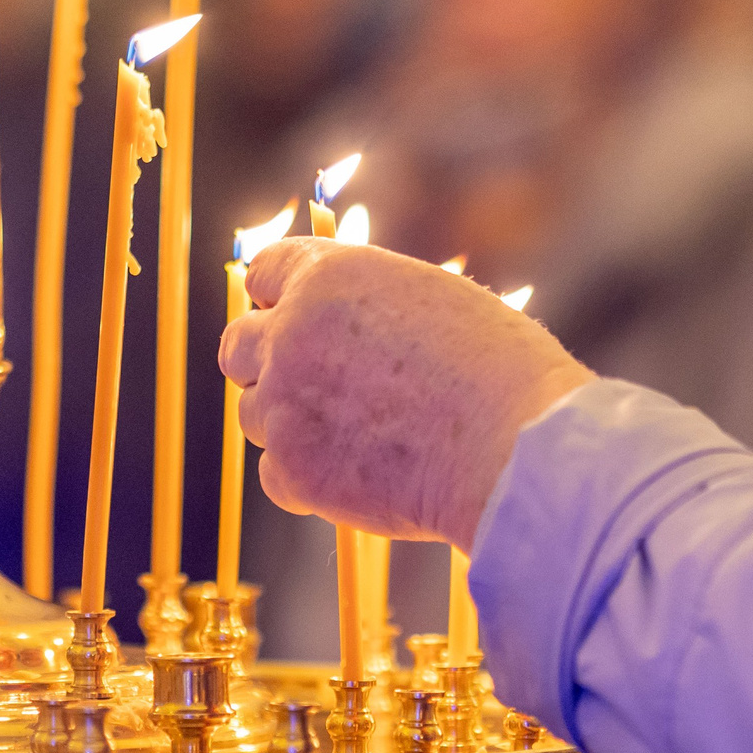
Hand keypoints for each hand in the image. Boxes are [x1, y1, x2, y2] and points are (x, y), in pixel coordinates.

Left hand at [220, 237, 594, 547]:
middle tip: (315, 388)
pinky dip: (308, 478)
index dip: (277, 299)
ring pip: (256, 413)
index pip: (264, 273)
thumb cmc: (500, 372)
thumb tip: (343, 322)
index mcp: (329, 276)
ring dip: (292, 424)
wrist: (515, 450)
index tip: (290, 319)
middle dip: (268, 364)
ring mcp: (285, 404)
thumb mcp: (433, 301)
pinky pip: (275, 474)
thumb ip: (370, 303)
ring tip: (361, 438)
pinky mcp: (292, 471)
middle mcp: (292, 332)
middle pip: (237, 347)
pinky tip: (363, 476)